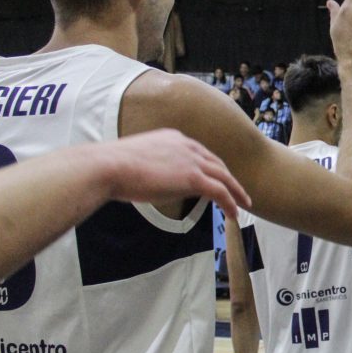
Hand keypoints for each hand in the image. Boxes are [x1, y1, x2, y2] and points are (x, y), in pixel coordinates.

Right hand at [100, 129, 250, 218]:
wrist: (107, 167)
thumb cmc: (111, 167)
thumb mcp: (137, 160)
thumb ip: (152, 166)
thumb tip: (152, 180)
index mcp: (173, 138)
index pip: (199, 153)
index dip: (210, 167)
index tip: (216, 178)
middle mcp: (186, 145)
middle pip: (216, 163)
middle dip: (229, 178)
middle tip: (238, 191)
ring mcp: (191, 161)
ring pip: (224, 176)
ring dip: (236, 192)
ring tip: (244, 204)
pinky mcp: (193, 178)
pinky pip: (220, 191)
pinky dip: (230, 202)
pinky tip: (234, 213)